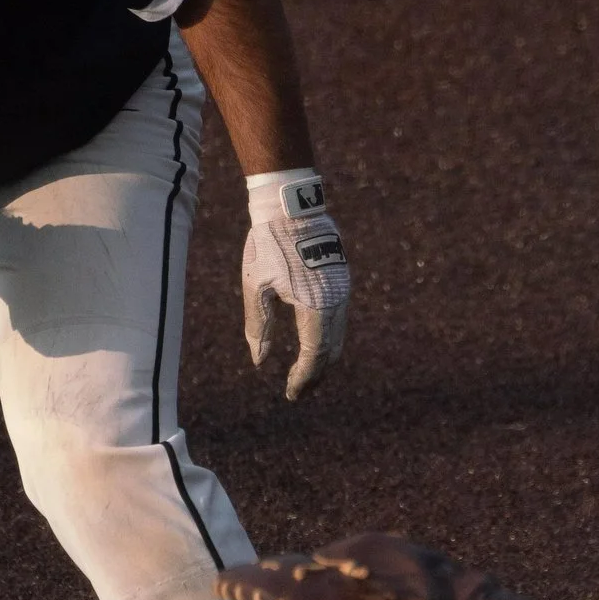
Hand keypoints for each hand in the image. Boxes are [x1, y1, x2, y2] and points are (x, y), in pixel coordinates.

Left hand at [242, 168, 349, 397]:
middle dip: (316, 373)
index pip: (314, 356)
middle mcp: (336, 301)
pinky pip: (340, 316)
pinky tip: (313, 339)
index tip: (291, 394)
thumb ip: (259, 326)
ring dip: (323, 355)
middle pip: (332, 350)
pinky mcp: (342, 276)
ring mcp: (343, 288)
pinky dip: (328, 335)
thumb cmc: (268, 244)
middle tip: (298, 389)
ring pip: (338, 334)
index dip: (303, 379)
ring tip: (305, 370)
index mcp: (315, 307)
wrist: (292, 205)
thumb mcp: (255, 287)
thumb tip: (259, 361)